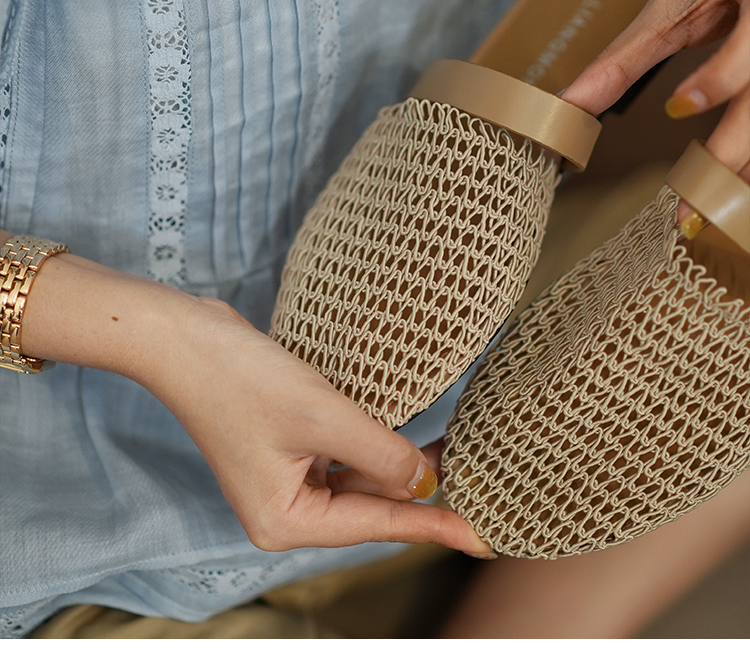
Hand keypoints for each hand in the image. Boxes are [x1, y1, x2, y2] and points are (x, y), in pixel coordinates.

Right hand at [151, 296, 494, 553]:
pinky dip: (372, 446)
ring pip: (356, 479)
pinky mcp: (284, 448)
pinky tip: (406, 433)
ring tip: (452, 451)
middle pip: (367, 505)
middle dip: (416, 488)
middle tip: (476, 478)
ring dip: (397, 463)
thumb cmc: (241, 378)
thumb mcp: (322, 417)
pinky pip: (340, 456)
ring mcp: (282, 479)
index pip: (375, 525)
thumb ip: (380, 454)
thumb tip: (427, 483)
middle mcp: (282, 511)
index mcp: (284, 521)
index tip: (480, 534)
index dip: (432, 525)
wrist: (184, 337)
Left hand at [562, 0, 749, 231]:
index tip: (675, 107)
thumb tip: (566, 105)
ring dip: (745, 170)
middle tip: (689, 212)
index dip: (717, 78)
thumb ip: (625, 58)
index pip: (748, 48)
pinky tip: (733, 187)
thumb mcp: (672, 5)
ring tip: (707, 214)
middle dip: (731, 157)